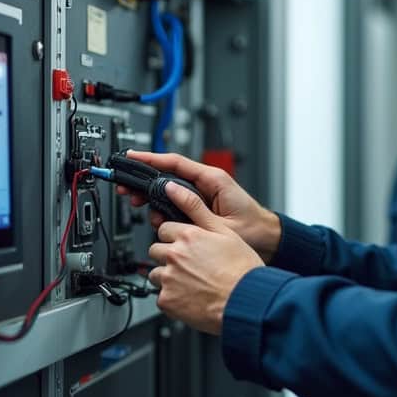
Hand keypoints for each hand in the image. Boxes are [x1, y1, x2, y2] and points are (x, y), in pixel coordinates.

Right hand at [119, 150, 281, 262]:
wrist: (267, 240)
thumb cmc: (253, 230)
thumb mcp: (221, 222)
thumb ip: (194, 207)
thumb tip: (169, 192)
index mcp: (213, 179)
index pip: (176, 162)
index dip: (151, 158)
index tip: (133, 156)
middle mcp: (207, 182)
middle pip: (168, 174)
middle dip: (146, 182)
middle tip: (129, 190)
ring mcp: (203, 193)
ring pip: (170, 190)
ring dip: (154, 200)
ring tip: (145, 210)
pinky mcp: (201, 204)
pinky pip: (176, 202)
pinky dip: (165, 210)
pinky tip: (159, 220)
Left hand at [149, 181, 263, 334]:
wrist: (246, 302)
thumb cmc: (241, 269)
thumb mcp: (223, 231)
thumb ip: (194, 207)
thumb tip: (172, 187)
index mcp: (187, 235)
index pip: (165, 230)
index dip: (176, 238)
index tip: (186, 246)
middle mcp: (174, 255)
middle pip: (156, 251)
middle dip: (169, 257)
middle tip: (189, 266)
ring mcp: (169, 279)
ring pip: (156, 274)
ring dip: (168, 277)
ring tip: (191, 282)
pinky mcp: (167, 301)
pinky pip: (161, 297)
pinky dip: (172, 298)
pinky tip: (190, 296)